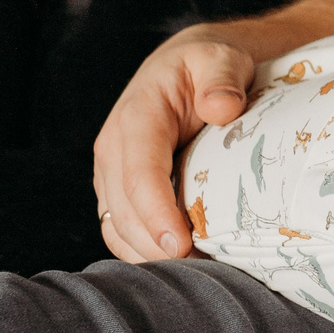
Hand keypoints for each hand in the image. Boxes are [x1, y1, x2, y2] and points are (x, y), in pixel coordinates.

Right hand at [91, 27, 255, 260]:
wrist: (187, 67)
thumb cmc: (207, 66)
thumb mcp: (220, 59)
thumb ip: (221, 79)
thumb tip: (222, 108)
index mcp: (136, 118)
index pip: (139, 174)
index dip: (157, 213)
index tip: (181, 244)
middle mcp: (114, 150)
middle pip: (124, 211)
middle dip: (156, 245)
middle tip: (202, 269)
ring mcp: (111, 173)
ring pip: (117, 228)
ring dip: (149, 255)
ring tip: (195, 273)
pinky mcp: (117, 191)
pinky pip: (121, 230)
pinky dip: (144, 251)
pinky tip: (179, 266)